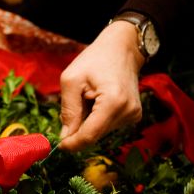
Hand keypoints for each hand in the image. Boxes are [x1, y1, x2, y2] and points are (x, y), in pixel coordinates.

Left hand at [59, 21, 144, 151]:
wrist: (122, 48)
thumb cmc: (95, 59)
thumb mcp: (71, 80)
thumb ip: (68, 110)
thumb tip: (65, 137)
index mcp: (113, 102)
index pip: (90, 135)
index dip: (73, 144)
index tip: (59, 146)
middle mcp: (127, 112)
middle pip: (95, 135)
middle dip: (79, 129)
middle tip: (75, 105)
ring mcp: (133, 115)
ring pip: (101, 132)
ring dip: (89, 122)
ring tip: (89, 98)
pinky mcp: (134, 115)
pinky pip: (108, 126)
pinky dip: (98, 119)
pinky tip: (98, 101)